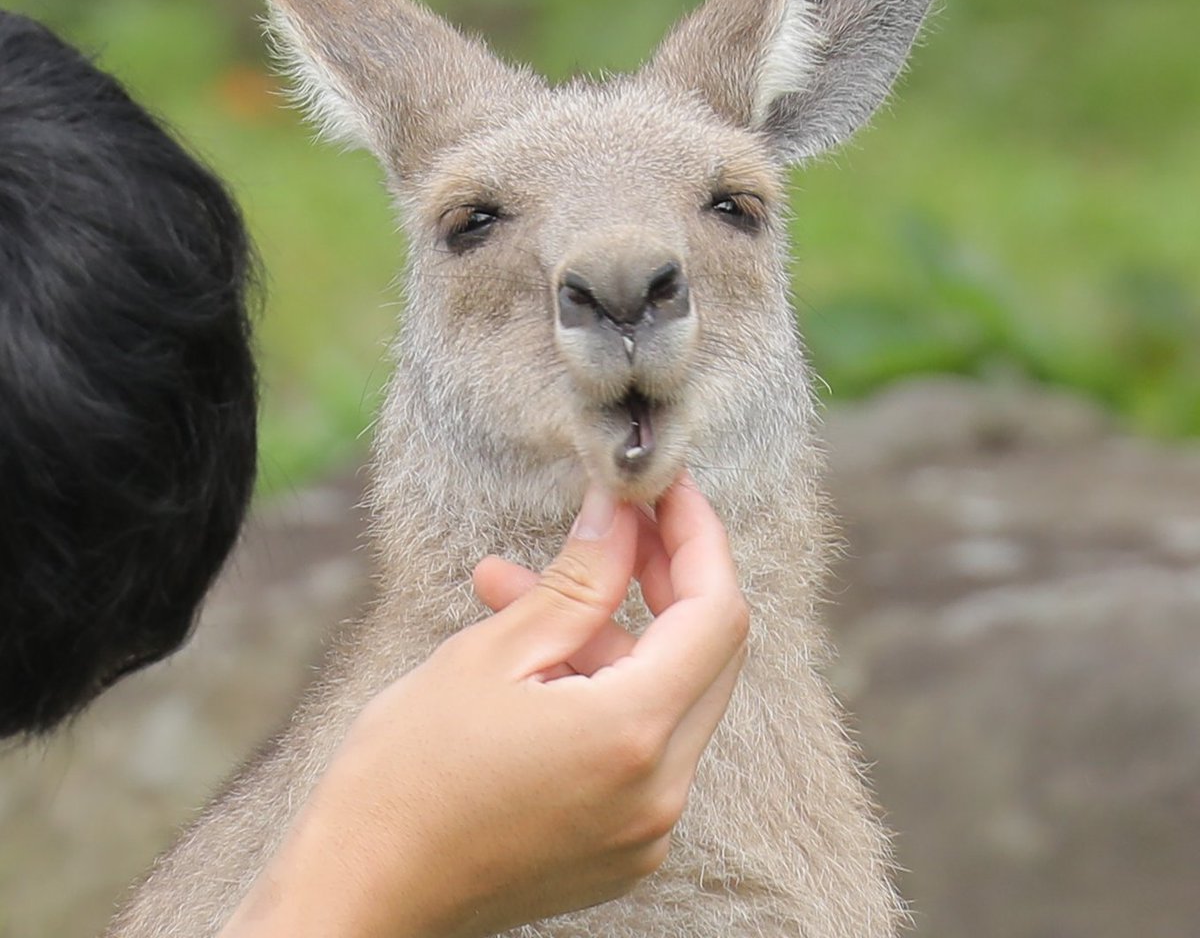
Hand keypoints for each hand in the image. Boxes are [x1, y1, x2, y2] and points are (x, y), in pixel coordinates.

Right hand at [220, 473, 747, 937]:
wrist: (358, 898)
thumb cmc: (405, 775)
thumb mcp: (491, 653)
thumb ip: (578, 579)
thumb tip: (622, 513)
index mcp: (632, 736)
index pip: (715, 612)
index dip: (699, 536)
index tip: (667, 488)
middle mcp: (661, 791)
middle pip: (707, 652)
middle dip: (663, 574)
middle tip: (615, 520)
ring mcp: (647, 828)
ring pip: (666, 693)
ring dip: (609, 629)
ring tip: (514, 586)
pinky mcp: (623, 845)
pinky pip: (639, 740)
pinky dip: (601, 685)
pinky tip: (531, 655)